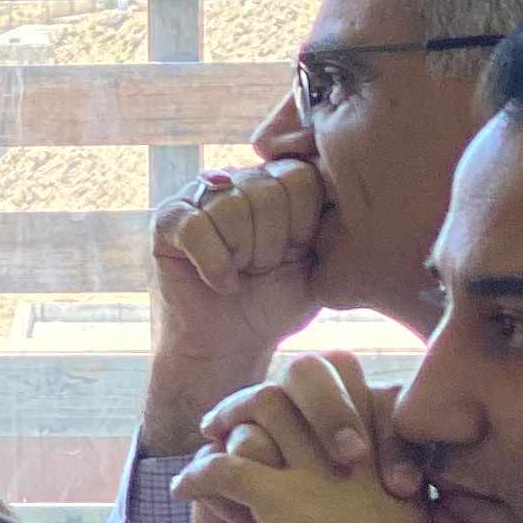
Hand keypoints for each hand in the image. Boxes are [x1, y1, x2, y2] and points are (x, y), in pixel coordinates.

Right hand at [136, 162, 329, 456]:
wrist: (229, 347)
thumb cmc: (276, 306)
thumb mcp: (318, 264)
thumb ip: (331, 224)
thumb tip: (353, 188)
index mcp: (276, 183)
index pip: (300, 175)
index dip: (303, 224)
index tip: (298, 252)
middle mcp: (237, 179)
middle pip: (266, 190)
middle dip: (272, 244)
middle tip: (263, 269)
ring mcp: (199, 196)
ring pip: (231, 208)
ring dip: (242, 258)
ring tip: (241, 275)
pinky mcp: (168, 220)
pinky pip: (197, 227)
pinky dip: (216, 265)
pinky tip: (220, 283)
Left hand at [171, 353, 468, 522]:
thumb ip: (383, 498)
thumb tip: (373, 494)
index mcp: (387, 448)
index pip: (346, 374)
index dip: (308, 386)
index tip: (287, 410)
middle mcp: (355, 447)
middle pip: (297, 382)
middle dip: (256, 395)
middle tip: (227, 420)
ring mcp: (318, 469)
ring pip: (261, 410)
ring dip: (228, 424)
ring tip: (207, 444)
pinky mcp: (283, 501)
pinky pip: (224, 466)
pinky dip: (197, 474)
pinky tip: (183, 491)